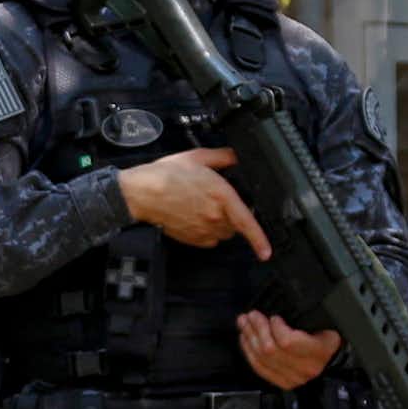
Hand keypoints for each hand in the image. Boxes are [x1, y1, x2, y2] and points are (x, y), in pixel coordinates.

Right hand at [117, 147, 270, 253]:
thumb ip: (222, 157)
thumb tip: (236, 156)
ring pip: (223, 233)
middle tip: (216, 200)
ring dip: (221, 223)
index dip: (259, 240)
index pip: (247, 222)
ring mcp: (203, 230)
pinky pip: (209, 240)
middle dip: (233, 214)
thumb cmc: (165, 176)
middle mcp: (214, 217)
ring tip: (203, 207)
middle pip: (236, 224)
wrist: (141, 193)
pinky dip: (207, 231)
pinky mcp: (192, 239)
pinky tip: (195, 216)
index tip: (266, 252)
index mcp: (221, 196)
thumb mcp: (197, 157)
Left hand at [238, 312, 340, 388]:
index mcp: (319, 350)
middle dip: (257, 328)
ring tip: (244, 323)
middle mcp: (307, 367)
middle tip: (251, 315)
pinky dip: (249, 352)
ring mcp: (294, 378)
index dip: (275, 328)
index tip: (274, 317)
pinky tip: (245, 339)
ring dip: (250, 337)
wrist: (332, 357)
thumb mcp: (325, 322)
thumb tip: (278, 310)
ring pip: (262, 358)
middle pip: (271, 349)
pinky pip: (260, 368)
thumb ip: (304, 316)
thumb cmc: (326, 336)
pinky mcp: (283, 383)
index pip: (288, 341)